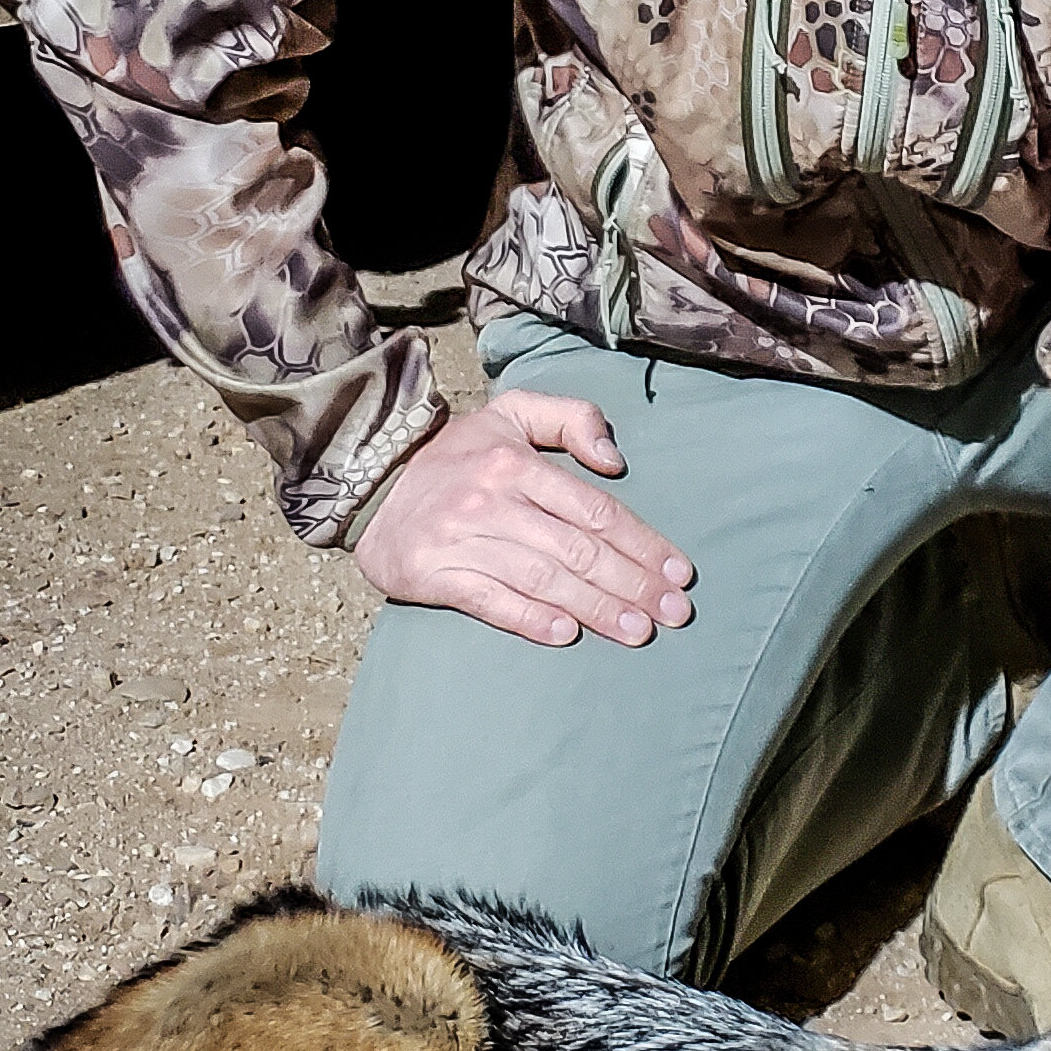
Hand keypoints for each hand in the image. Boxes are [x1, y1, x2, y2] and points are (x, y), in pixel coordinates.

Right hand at [353, 396, 696, 648]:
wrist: (371, 488)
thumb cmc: (457, 456)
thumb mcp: (510, 415)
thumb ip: (571, 418)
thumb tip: (615, 460)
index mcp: (517, 462)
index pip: (595, 509)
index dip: (642, 543)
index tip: (679, 572)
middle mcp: (493, 500)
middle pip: (577, 549)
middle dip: (633, 583)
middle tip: (675, 612)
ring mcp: (463, 539)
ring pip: (542, 578)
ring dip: (596, 608)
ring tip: (638, 632)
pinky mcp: (435, 574)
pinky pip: (490, 601)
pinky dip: (529, 618)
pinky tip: (566, 634)